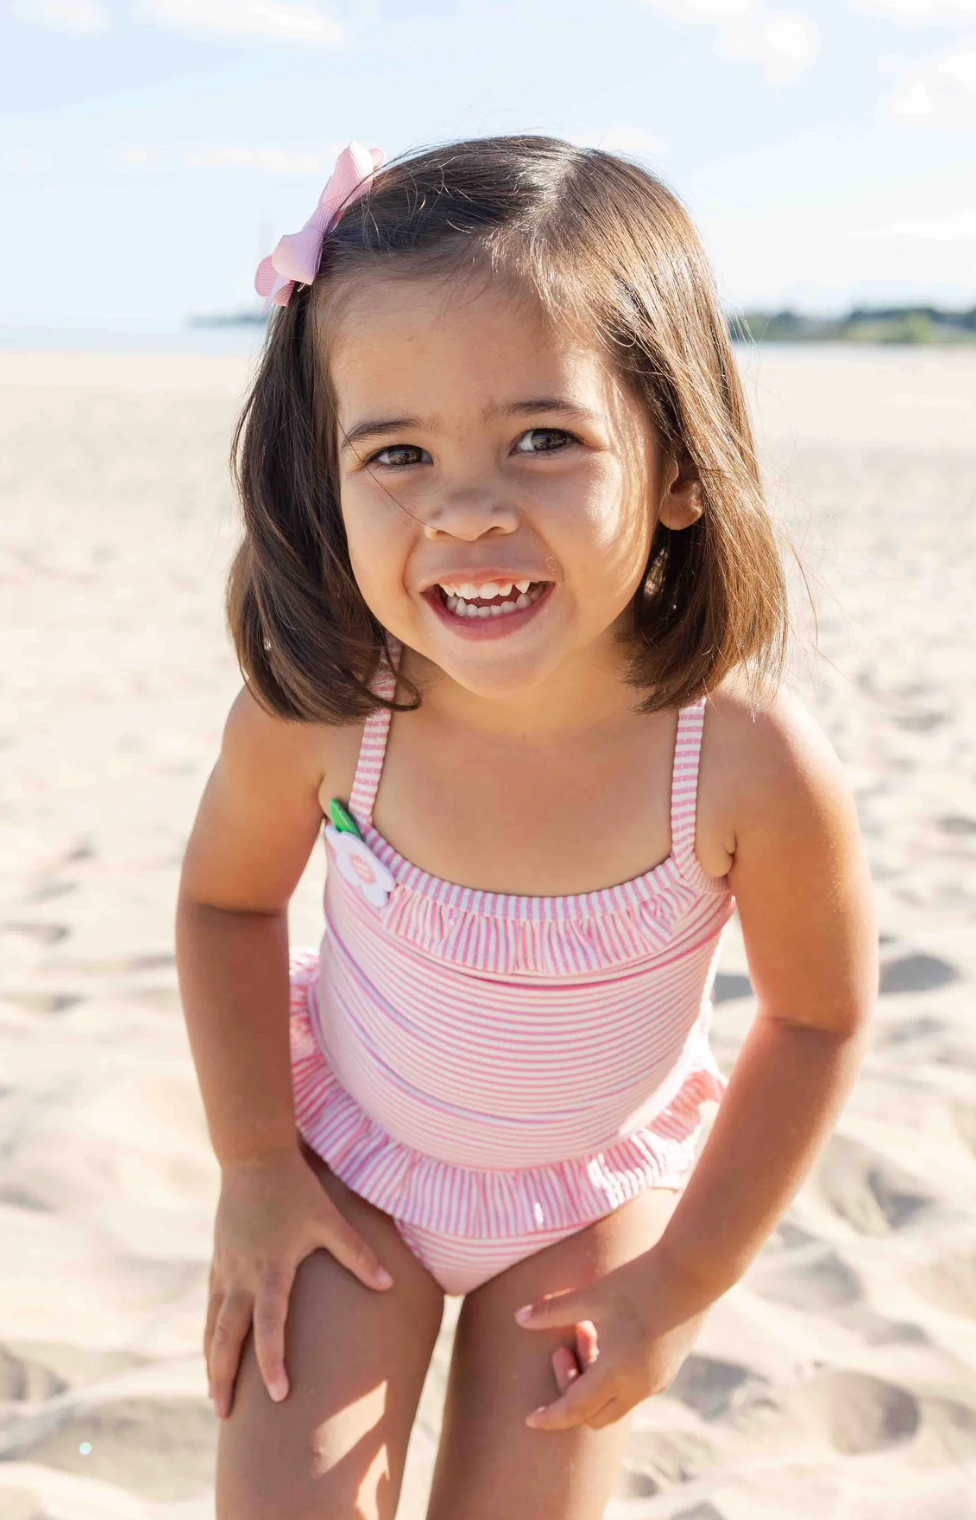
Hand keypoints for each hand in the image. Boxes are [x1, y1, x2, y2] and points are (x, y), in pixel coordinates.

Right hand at [206, 1146, 392, 1419]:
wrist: (253, 1157)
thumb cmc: (296, 1188)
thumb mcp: (329, 1219)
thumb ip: (356, 1253)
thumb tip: (389, 1284)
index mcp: (270, 1269)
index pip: (269, 1326)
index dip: (272, 1362)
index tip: (280, 1396)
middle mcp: (242, 1275)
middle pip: (226, 1336)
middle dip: (224, 1377)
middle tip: (225, 1415)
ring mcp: (226, 1268)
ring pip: (212, 1325)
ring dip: (212, 1361)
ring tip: (215, 1396)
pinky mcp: (219, 1260)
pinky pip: (211, 1305)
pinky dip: (210, 1332)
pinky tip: (213, 1350)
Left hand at [514, 1247, 710, 1430]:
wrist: (693, 1271)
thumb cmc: (638, 1282)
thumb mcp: (591, 1296)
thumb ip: (553, 1312)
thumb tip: (518, 1318)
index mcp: (617, 1374)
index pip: (575, 1410)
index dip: (551, 1417)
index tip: (530, 1420)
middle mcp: (640, 1387)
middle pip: (595, 1414)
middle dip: (571, 1393)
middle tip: (561, 1351)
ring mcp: (658, 1380)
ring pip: (615, 1401)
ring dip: (593, 1379)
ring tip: (585, 1330)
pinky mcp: (669, 1368)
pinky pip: (633, 1388)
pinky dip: (613, 1375)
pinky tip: (608, 1335)